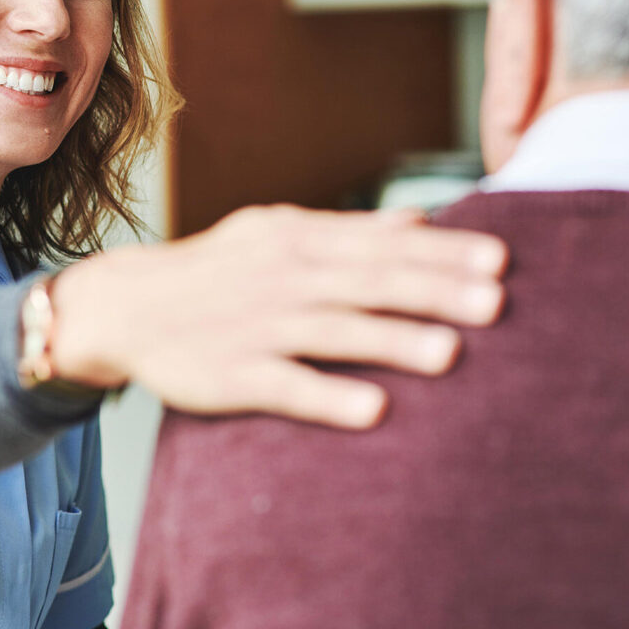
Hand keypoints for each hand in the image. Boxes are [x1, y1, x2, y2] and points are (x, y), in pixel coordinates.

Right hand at [47, 204, 506, 428]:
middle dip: (433, 290)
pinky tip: (374, 409)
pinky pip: (284, 385)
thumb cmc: (219, 269)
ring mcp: (256, 325)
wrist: (128, 304)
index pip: (381, 243)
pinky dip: (327, 395)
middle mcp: (282, 277)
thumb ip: (351, 229)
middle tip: (496, 303)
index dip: (442, 252)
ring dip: (392, 340)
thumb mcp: (278, 231)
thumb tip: (423, 219)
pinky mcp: (231, 374)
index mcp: (298, 238)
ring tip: (451, 353)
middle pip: (367, 282)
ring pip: (333, 331)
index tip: (499, 260)